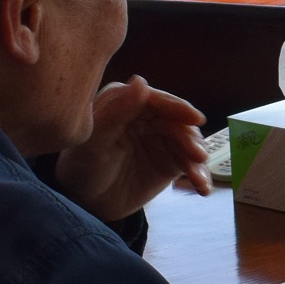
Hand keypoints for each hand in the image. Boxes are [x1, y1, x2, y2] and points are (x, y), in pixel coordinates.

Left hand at [55, 75, 210, 221]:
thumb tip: (141, 82)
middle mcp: (148, 116)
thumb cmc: (81, 166)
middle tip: (198, 155)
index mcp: (126, 102)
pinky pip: (190, 164)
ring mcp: (162, 138)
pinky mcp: (172, 161)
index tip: (194, 118)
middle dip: (191, 139)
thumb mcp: (93, 141)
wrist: (86, 201)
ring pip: (188, 143)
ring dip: (197, 160)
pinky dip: (199, 175)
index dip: (177, 108)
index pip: (156, 100)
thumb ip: (116, 112)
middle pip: (178, 122)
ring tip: (198, 178)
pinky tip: (203, 189)